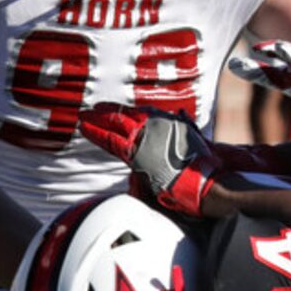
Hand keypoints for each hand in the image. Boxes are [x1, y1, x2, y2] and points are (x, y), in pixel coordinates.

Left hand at [77, 105, 220, 215]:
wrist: (205, 182)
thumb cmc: (206, 168)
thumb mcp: (199, 142)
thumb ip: (186, 130)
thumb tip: (180, 119)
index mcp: (168, 123)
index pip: (140, 114)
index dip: (124, 111)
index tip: (112, 108)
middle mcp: (155, 127)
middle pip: (125, 116)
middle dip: (106, 112)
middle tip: (90, 110)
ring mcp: (145, 139)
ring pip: (115, 125)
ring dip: (97, 120)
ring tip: (83, 117)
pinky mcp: (136, 155)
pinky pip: (111, 141)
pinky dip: (97, 133)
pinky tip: (86, 129)